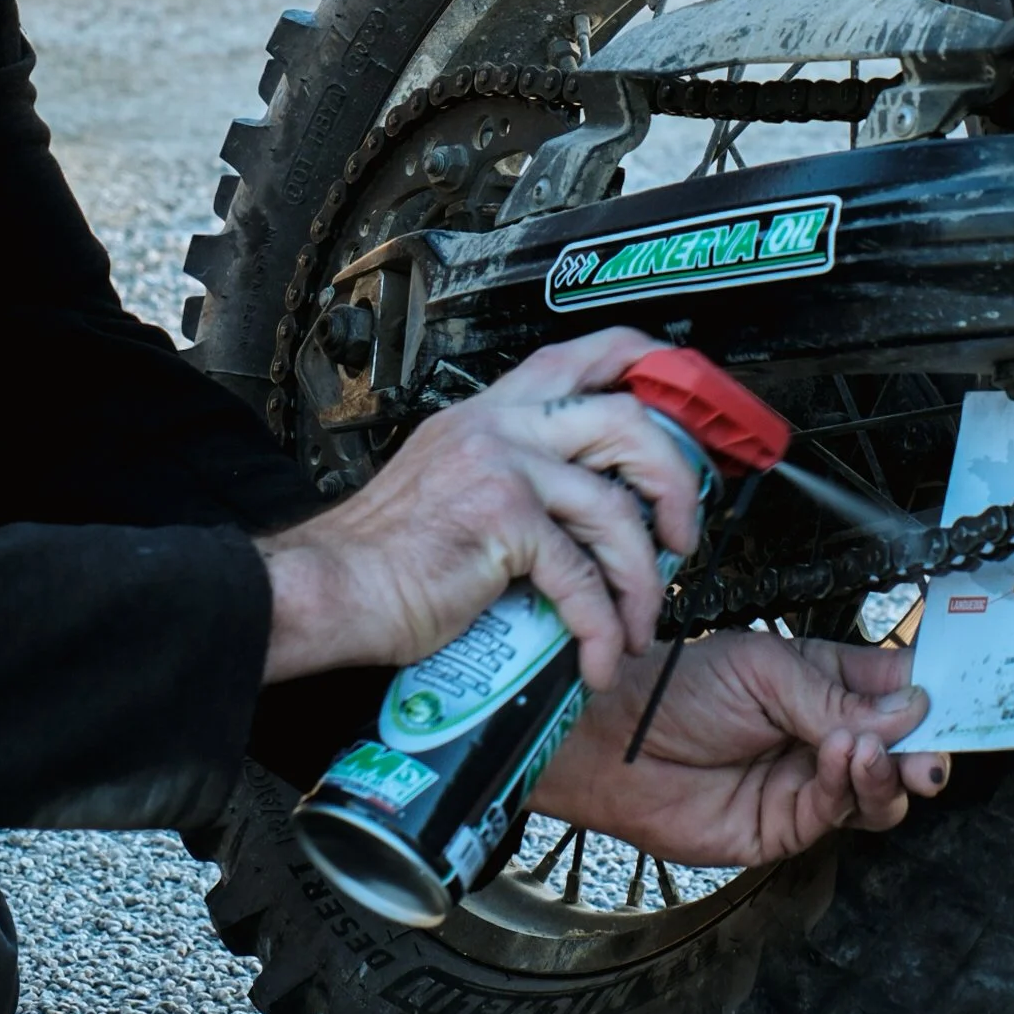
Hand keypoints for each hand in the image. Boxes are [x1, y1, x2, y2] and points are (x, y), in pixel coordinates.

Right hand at [260, 328, 699, 690]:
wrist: (327, 589)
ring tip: (639, 620)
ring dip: (643, 577)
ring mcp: (500, 467)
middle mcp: (497, 426)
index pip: (581, 355)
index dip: (647, 367)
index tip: (687, 403)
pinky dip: (602, 626)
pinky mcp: (500, 522)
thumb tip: (582, 512)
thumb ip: (509, 476)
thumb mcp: (447, 484)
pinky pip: (582, 575)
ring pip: (615, 506)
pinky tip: (598, 657)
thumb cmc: (380, 556)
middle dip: (675, 481)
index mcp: (488, 413)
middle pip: (625, 419)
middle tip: (681, 534)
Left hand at [532, 627, 949, 865]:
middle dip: (928, 746)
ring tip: (871, 748)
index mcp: (826, 680)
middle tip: (935, 745)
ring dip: (890, 771)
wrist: (612, 741)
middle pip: (902, 748)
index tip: (969, 696)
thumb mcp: (763, 670)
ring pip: (881, 790)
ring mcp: (809, 782)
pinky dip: (849, 786)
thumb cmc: (677, 688)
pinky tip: (841, 757)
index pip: (899, 687)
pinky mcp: (787, 826)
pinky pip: (838, 813)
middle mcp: (826, 733)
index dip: (935, 693)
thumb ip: (837, 696)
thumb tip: (913, 710)